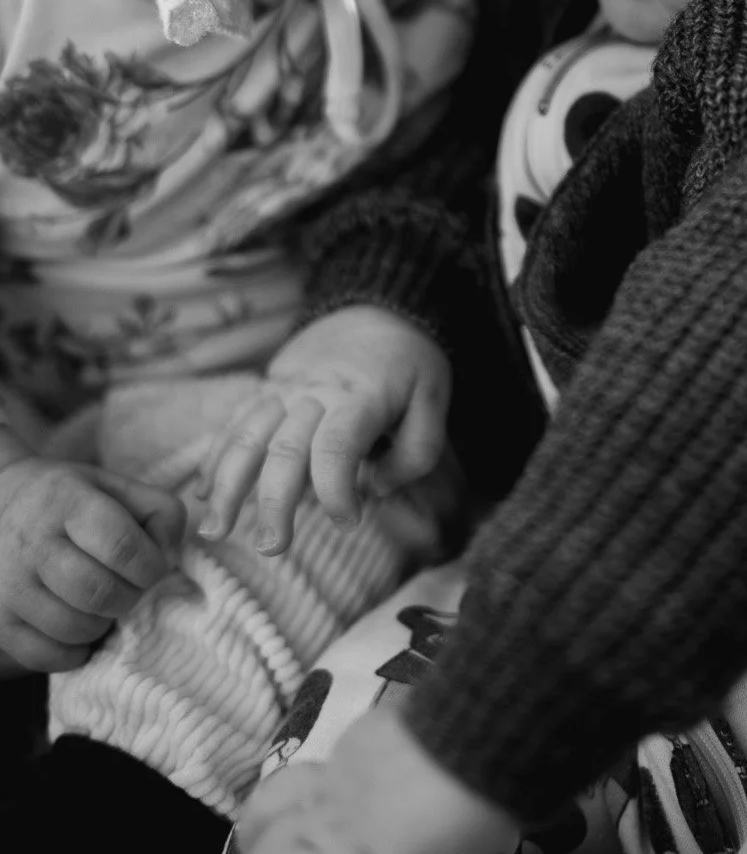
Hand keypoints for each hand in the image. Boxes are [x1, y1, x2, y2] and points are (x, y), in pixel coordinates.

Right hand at [0, 455, 184, 671]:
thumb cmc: (68, 502)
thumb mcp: (115, 487)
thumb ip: (158, 510)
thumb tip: (170, 552)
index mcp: (67, 503)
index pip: (121, 545)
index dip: (150, 566)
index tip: (152, 568)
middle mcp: (32, 544)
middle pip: (98, 593)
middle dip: (129, 598)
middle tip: (128, 589)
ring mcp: (10, 586)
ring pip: (74, 628)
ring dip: (102, 625)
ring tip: (100, 605)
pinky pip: (46, 656)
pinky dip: (73, 651)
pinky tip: (77, 628)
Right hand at [196, 309, 450, 554]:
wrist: (379, 306)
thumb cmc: (410, 364)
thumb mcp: (435, 402)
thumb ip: (415, 453)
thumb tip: (375, 490)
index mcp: (361, 397)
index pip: (337, 446)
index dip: (336, 489)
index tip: (347, 521)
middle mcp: (315, 392)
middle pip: (284, 449)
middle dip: (273, 503)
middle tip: (271, 547)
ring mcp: (284, 388)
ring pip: (245, 435)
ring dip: (227, 484)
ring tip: (214, 531)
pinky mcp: (267, 388)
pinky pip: (234, 421)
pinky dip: (216, 457)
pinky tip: (204, 493)